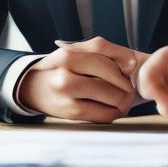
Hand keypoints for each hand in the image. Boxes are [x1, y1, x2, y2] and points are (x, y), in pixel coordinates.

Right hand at [18, 37, 141, 121]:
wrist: (35, 87)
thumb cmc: (64, 67)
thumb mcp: (80, 51)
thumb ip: (108, 51)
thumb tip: (131, 64)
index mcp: (69, 55)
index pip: (109, 60)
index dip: (127, 66)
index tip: (131, 70)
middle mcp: (65, 76)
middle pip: (113, 80)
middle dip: (127, 85)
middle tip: (129, 86)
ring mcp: (68, 97)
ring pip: (113, 99)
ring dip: (124, 100)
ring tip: (123, 97)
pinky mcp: (71, 114)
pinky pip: (105, 115)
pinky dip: (114, 112)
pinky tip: (112, 107)